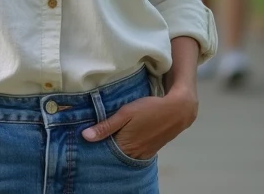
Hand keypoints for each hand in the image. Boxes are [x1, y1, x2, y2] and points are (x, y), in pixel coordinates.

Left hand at [81, 86, 197, 160]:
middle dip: (106, 147)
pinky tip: (125, 138)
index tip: (87, 140)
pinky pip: (135, 153)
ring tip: (109, 136)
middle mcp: (135, 154)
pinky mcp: (151, 151)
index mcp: (126, 145)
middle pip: (115, 155)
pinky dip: (128, 148)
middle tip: (97, 137)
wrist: (178, 110)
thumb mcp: (126, 113)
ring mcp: (144, 154)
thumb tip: (85, 136)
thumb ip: (106, 125)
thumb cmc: (150, 109)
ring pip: (125, 154)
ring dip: (117, 147)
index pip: (105, 152)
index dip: (96, 146)